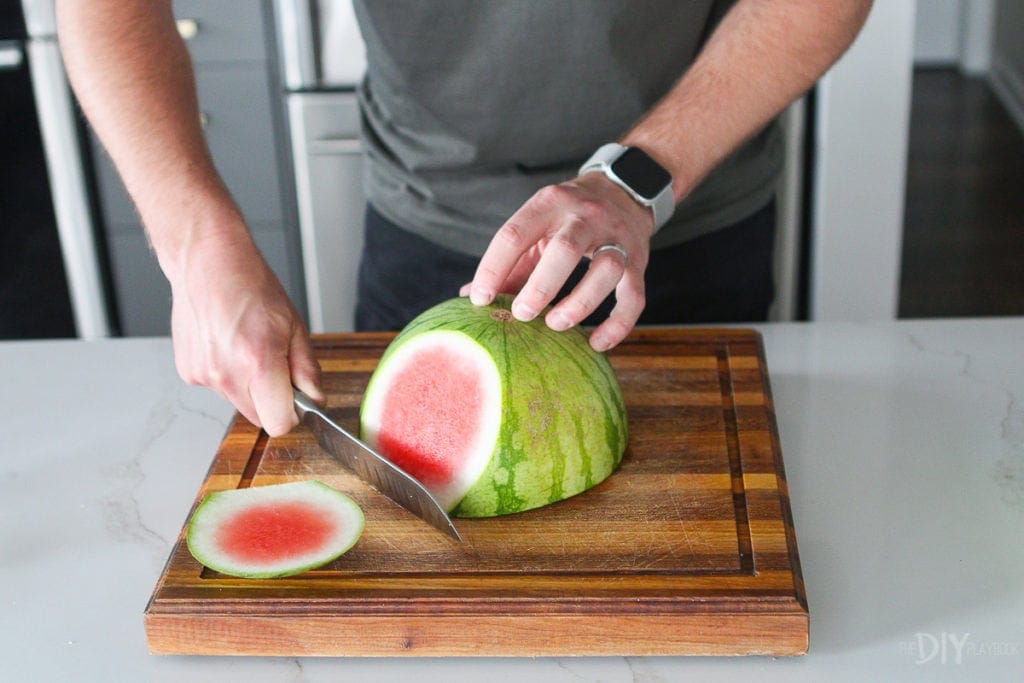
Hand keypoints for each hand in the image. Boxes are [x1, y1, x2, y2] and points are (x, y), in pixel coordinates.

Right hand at [169, 230, 322, 435]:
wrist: (207, 264)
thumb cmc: (252, 288)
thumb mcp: (294, 326)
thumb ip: (306, 370)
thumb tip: (315, 399)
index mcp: (258, 364)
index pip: (279, 423)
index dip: (292, 414)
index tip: (295, 398)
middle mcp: (227, 376)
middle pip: (258, 417)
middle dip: (271, 400)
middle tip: (273, 364)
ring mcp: (204, 376)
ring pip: (238, 402)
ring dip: (248, 386)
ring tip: (246, 347)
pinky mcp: (188, 372)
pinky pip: (217, 387)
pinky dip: (226, 374)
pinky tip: (227, 344)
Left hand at [466, 172, 654, 350]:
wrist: (623, 190)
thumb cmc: (567, 218)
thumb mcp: (537, 227)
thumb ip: (509, 262)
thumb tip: (469, 297)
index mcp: (549, 204)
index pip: (514, 234)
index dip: (493, 268)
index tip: (480, 299)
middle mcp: (585, 216)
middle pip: (566, 249)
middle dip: (541, 286)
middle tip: (522, 315)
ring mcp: (617, 237)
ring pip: (606, 269)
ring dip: (580, 303)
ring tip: (556, 325)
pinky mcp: (639, 260)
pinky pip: (634, 296)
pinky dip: (618, 324)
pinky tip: (597, 343)